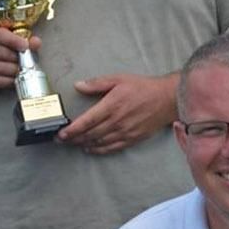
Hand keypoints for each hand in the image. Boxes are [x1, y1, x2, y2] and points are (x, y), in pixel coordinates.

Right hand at [0, 25, 34, 96]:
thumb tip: (36, 42)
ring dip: (16, 71)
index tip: (25, 46)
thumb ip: (25, 42)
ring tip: (19, 71)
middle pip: (5, 53)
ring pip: (4, 68)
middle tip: (26, 63)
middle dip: (19, 59)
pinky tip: (12, 79)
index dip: (13, 40)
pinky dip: (9, 81)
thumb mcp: (10, 45)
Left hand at [58, 71, 175, 155]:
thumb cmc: (142, 87)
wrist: (167, 99)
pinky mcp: (132, 138)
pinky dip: (99, 150)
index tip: (61, 133)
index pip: (87, 121)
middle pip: (90, 134)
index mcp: (112, 105)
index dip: (72, 129)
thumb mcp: (119, 79)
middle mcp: (117, 121)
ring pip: (99, 142)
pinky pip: (112, 148)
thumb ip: (97, 83)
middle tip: (61, 140)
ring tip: (73, 144)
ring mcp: (125, 131)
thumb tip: (78, 85)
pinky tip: (91, 149)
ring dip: (84, 144)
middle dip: (73, 139)